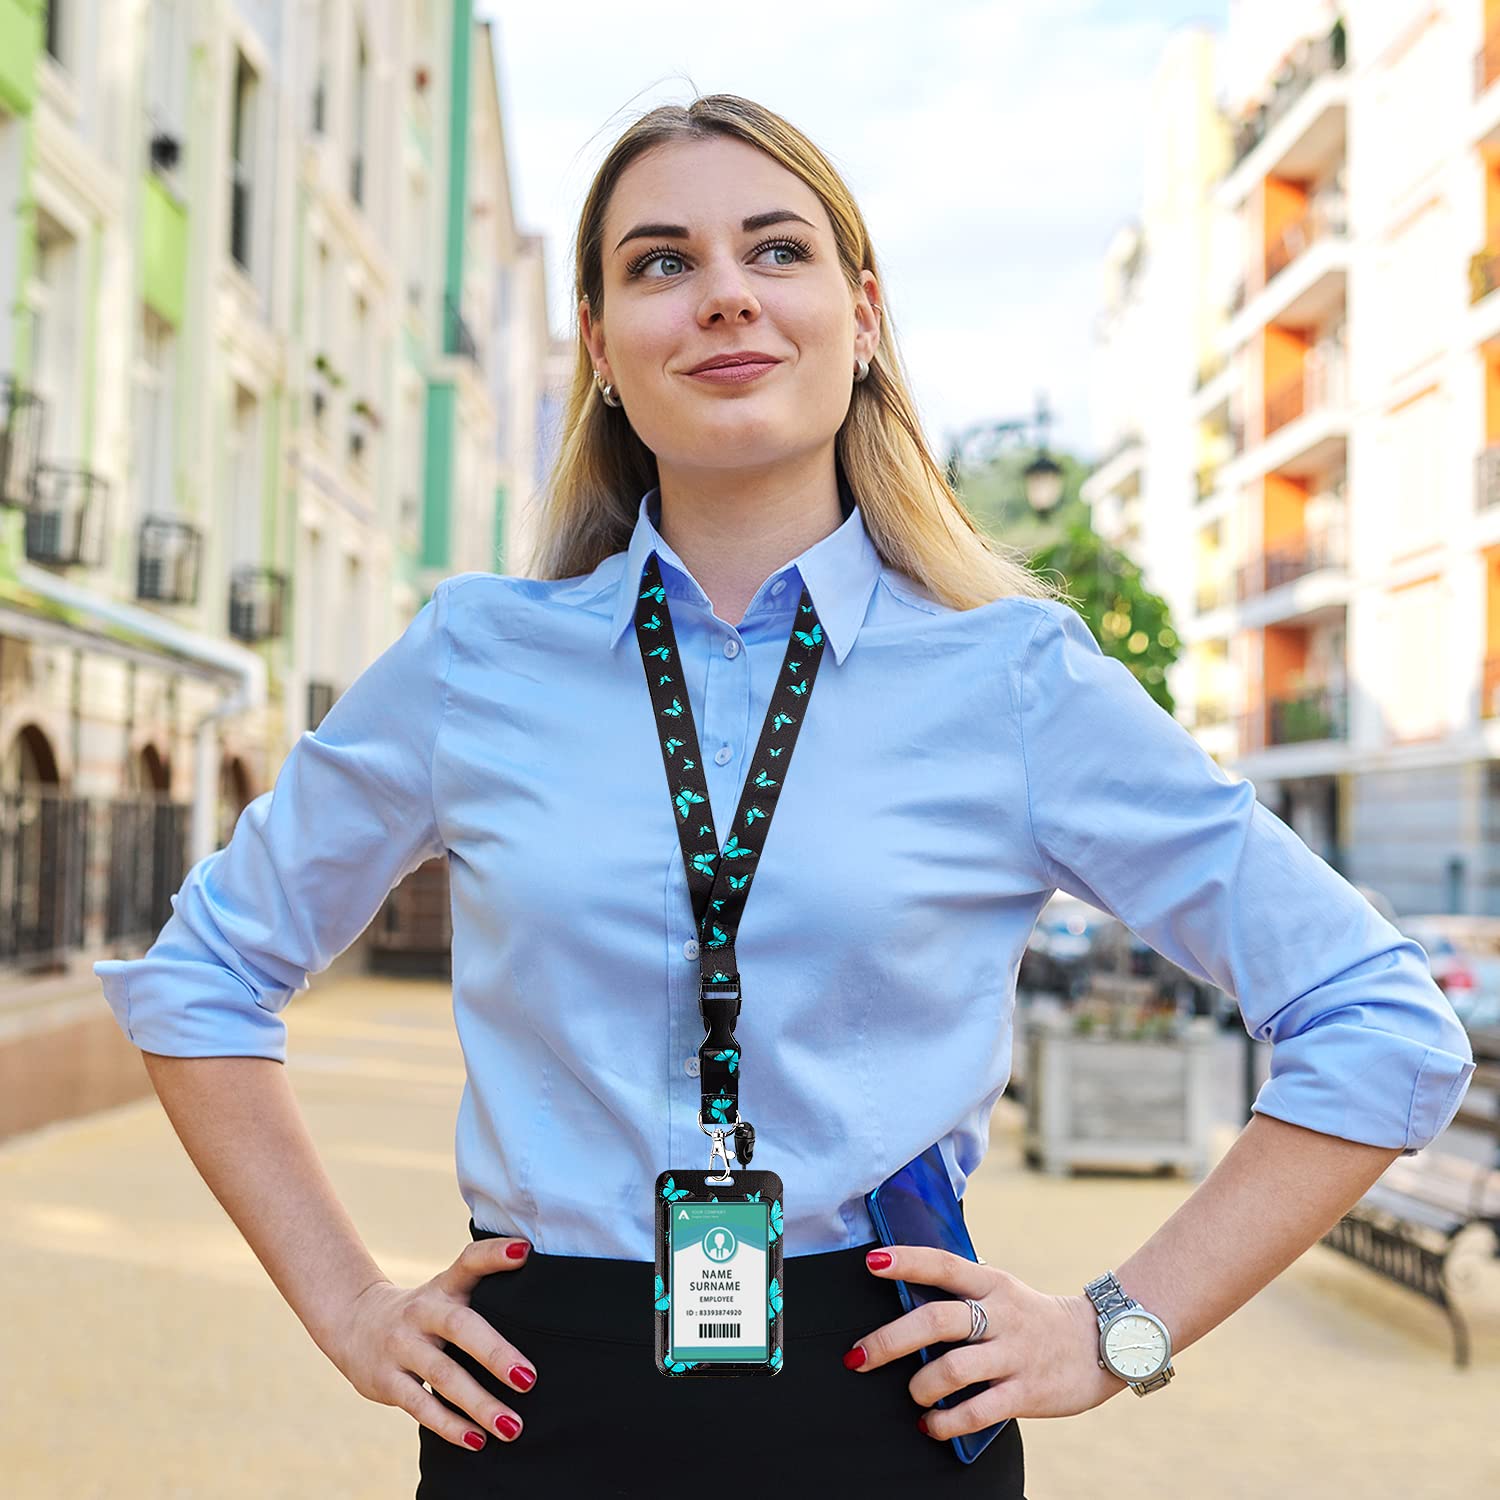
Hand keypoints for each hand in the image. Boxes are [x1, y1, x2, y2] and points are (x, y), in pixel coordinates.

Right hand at [329, 1237, 537, 1451]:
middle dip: (495, 1354)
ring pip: (442, 1375)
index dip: (494, 1254)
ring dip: (479, 1403)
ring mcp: (401, 1346)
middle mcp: (422, 1312)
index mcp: (443, 1286)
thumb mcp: (446, 1291)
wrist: (353, 1323)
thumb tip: (542, 1301)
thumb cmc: (424, 1312)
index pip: (469, 1262)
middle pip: (460, 1327)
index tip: (525, 1251)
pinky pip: (420, 1406)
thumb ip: (484, 1290)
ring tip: (512, 1426)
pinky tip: (477, 1440)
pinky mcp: (386, 1380)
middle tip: (529, 1379)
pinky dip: (450, 1425)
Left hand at [849, 1247, 1126, 1439]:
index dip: (907, 1261)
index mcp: (991, 1283)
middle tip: (857, 1356)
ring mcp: (1014, 1354)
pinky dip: (945, 1421)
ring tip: (912, 1394)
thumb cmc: (1032, 1317)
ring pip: (953, 1369)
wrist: (1100, 1345)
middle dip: (889, 1339)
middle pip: (937, 1320)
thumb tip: (903, 1297)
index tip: (871, 1263)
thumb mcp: (1002, 1291)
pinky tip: (930, 1424)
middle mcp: (1000, 1315)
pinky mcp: (1026, 1393)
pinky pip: (977, 1412)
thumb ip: (962, 1293)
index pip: (943, 1264)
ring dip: (920, 1385)